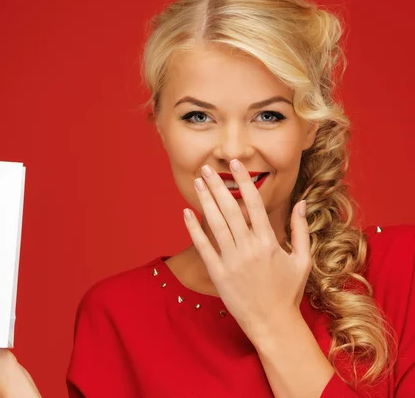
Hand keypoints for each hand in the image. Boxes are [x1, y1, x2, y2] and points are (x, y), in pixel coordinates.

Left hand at [183, 159, 311, 343]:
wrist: (273, 323)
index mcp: (269, 242)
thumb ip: (301, 229)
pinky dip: (194, 228)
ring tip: (197, 182)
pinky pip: (204, 246)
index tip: (235, 164)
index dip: (243, 181)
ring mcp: (232, 261)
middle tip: (206, 167)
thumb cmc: (288, 291)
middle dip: (217, 185)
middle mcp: (249, 248)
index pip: (254, 203)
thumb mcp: (302, 259)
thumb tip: (302, 203)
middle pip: (230, 209)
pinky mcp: (218, 274)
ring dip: (205, 200)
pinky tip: (186, 212)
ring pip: (215, 223)